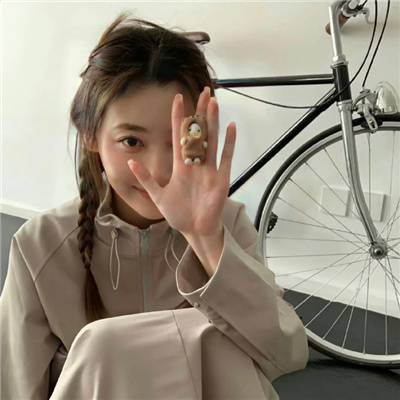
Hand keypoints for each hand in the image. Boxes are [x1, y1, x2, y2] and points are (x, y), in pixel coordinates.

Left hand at [127, 86, 236, 237]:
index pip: (178, 136)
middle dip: (200, 112)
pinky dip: (228, 143)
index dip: (178, 118)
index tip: (178, 99)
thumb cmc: (178, 214)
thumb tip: (131, 162)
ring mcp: (209, 170)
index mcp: (180, 166)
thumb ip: (146, 179)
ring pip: (211, 140)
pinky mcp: (221, 178)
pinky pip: (226, 158)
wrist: (195, 229)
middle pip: (198, 133)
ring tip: (214, 102)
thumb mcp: (158, 196)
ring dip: (213, 122)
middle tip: (203, 92)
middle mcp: (195, 164)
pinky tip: (230, 127)